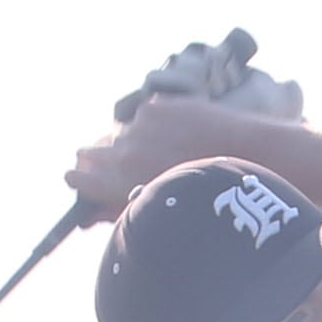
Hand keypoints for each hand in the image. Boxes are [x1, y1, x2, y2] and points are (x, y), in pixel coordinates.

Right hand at [68, 93, 247, 221]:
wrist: (245, 155)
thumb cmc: (207, 195)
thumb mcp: (160, 209)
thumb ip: (120, 208)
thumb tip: (90, 214)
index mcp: (121, 179)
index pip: (79, 176)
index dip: (78, 179)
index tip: (77, 178)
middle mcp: (124, 149)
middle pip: (90, 152)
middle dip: (94, 160)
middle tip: (103, 166)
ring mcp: (139, 126)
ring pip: (120, 134)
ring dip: (130, 143)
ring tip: (155, 154)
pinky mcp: (156, 107)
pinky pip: (145, 119)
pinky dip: (154, 127)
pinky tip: (176, 138)